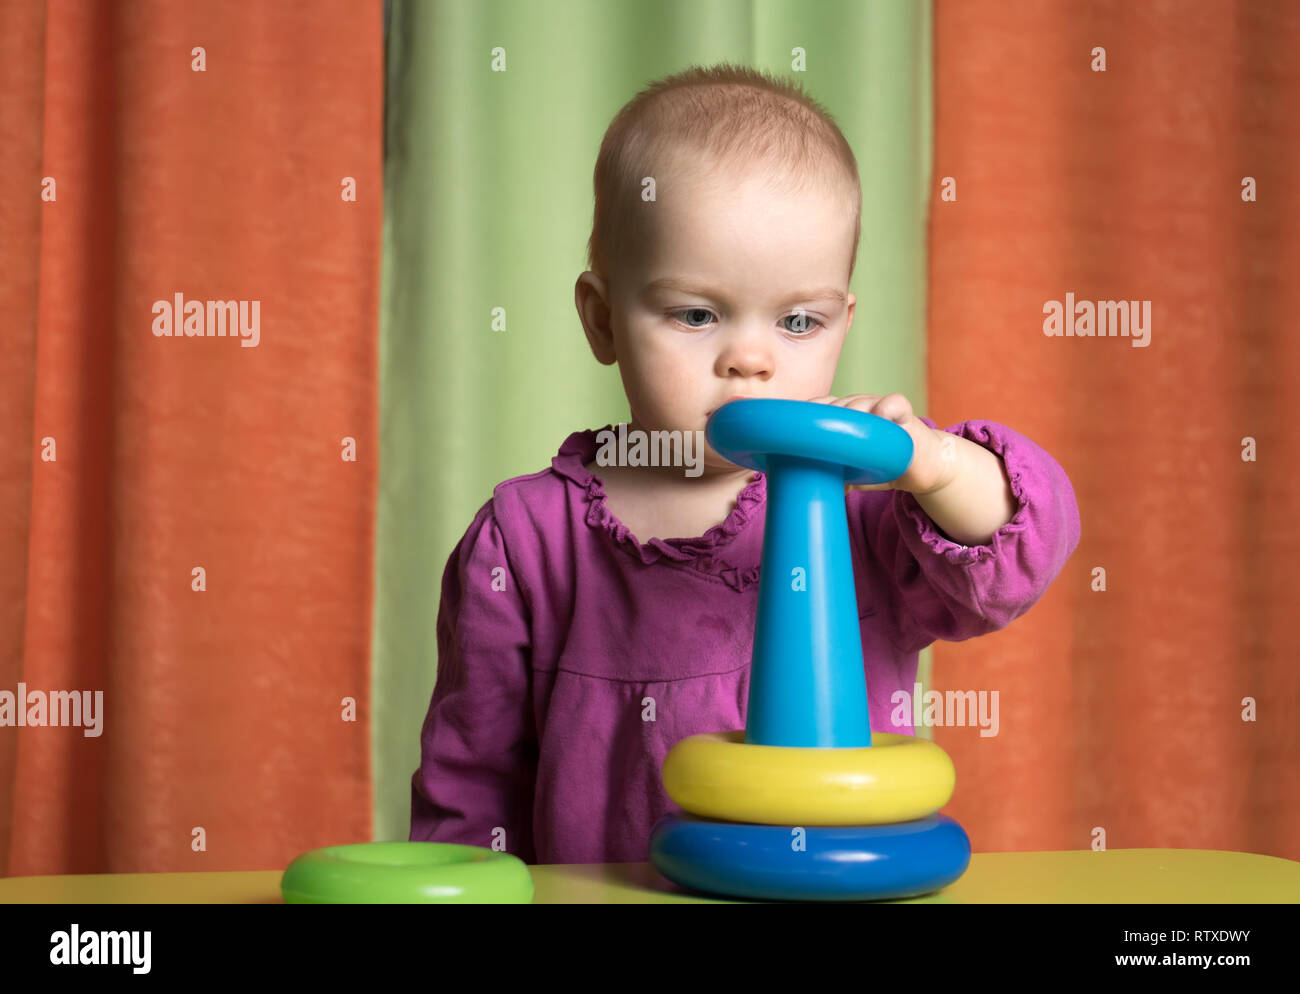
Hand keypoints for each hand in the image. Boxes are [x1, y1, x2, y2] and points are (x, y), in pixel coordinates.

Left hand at [806, 393, 957, 494]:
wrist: (922, 468)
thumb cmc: (882, 466)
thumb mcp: (852, 472)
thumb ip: (831, 475)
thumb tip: (803, 492)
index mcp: (843, 415)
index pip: (818, 407)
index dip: (805, 417)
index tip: (793, 434)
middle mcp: (859, 406)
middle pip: (834, 405)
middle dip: (825, 423)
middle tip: (821, 447)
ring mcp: (881, 407)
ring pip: (858, 403)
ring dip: (849, 418)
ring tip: (845, 441)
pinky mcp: (906, 415)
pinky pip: (894, 403)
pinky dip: (885, 408)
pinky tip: (880, 418)